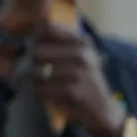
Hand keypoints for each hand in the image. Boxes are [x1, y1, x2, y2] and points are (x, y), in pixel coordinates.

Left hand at [25, 22, 124, 136]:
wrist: (103, 109)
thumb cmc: (84, 79)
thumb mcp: (79, 56)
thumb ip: (58, 41)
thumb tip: (33, 27)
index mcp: (82, 43)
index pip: (47, 28)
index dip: (35, 37)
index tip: (34, 44)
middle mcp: (82, 55)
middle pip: (38, 51)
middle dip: (35, 63)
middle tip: (42, 70)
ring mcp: (77, 73)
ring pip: (36, 71)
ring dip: (37, 80)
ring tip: (49, 83)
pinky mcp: (71, 92)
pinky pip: (40, 89)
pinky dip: (41, 93)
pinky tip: (52, 94)